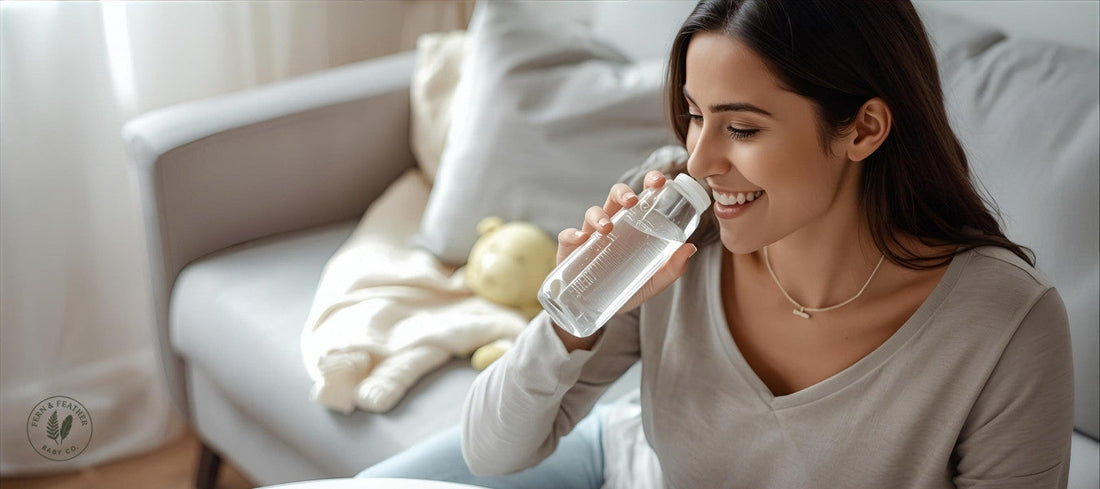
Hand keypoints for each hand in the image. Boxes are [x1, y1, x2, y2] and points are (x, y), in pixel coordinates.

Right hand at [552, 171, 698, 348]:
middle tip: (633, 202)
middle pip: (616, 197)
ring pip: (593, 212)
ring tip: (608, 228)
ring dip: (600, 216)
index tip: (659, 182)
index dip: (649, 183)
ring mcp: (591, 235)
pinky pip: (569, 235)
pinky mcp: (571, 249)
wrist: (597, 311)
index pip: (643, 196)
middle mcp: (613, 224)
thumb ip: (672, 268)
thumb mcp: (653, 282)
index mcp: (634, 225)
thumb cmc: (626, 289)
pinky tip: (581, 240)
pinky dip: (573, 234)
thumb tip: (690, 248)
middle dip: (623, 193)